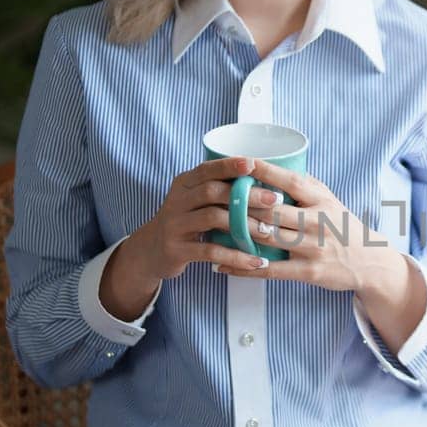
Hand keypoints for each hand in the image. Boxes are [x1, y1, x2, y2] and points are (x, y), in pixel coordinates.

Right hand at [132, 156, 265, 281]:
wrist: (151, 251)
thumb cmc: (186, 222)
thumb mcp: (195, 201)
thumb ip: (219, 191)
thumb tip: (265, 182)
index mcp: (184, 184)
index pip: (207, 169)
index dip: (230, 165)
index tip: (255, 164)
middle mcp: (177, 200)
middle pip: (212, 191)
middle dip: (246, 195)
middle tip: (275, 200)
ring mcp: (174, 225)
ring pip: (212, 218)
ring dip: (244, 224)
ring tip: (269, 231)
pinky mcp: (176, 249)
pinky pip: (209, 251)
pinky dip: (235, 256)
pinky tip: (256, 261)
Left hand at [212, 160, 393, 290]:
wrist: (369, 262)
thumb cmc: (342, 226)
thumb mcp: (329, 200)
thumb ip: (303, 186)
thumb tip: (267, 166)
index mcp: (322, 201)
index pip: (291, 182)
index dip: (266, 172)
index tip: (242, 162)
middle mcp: (318, 223)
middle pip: (272, 210)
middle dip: (242, 203)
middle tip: (215, 195)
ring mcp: (312, 248)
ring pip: (267, 237)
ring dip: (237, 231)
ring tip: (212, 225)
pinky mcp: (307, 272)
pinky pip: (270, 270)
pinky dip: (243, 267)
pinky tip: (222, 264)